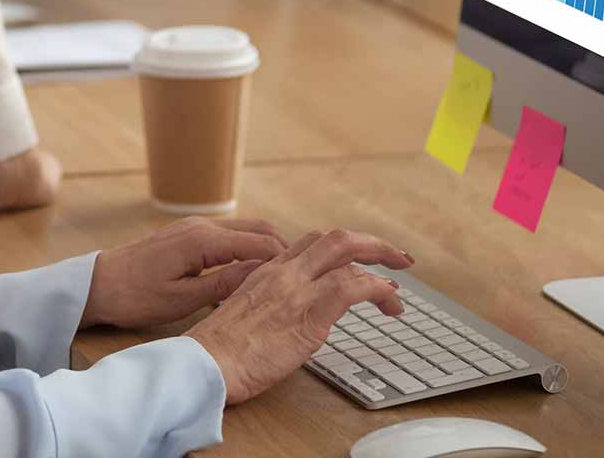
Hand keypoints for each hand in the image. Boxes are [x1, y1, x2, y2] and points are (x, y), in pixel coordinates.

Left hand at [80, 217, 287, 329]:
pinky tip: (254, 270)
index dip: (288, 258)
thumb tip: (263, 275)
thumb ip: (224, 284)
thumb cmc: (135, 296)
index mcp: (202, 240)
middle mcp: (201, 225)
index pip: (259, 242)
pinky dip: (247, 247)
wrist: (97, 285)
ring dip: (266, 247)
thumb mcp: (182, 299)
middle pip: (257, 228)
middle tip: (305, 273)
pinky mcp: (186, 235)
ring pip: (244, 229)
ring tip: (286, 274)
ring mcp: (193, 227)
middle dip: (284, 248)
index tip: (309, 274)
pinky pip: (228, 235)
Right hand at [186, 228, 413, 405]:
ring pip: (347, 254)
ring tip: (397, 292)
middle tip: (396, 259)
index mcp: (266, 271)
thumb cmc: (220, 352)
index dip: (343, 249)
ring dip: (381, 267)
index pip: (311, 244)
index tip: (361, 263)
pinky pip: (352, 288)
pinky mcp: (309, 314)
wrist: (206, 364)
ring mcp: (296, 290)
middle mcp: (283, 272)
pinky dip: (377, 289)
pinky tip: (388, 301)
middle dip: (371, 244)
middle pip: (335, 239)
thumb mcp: (248, 315)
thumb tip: (297, 318)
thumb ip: (273, 306)